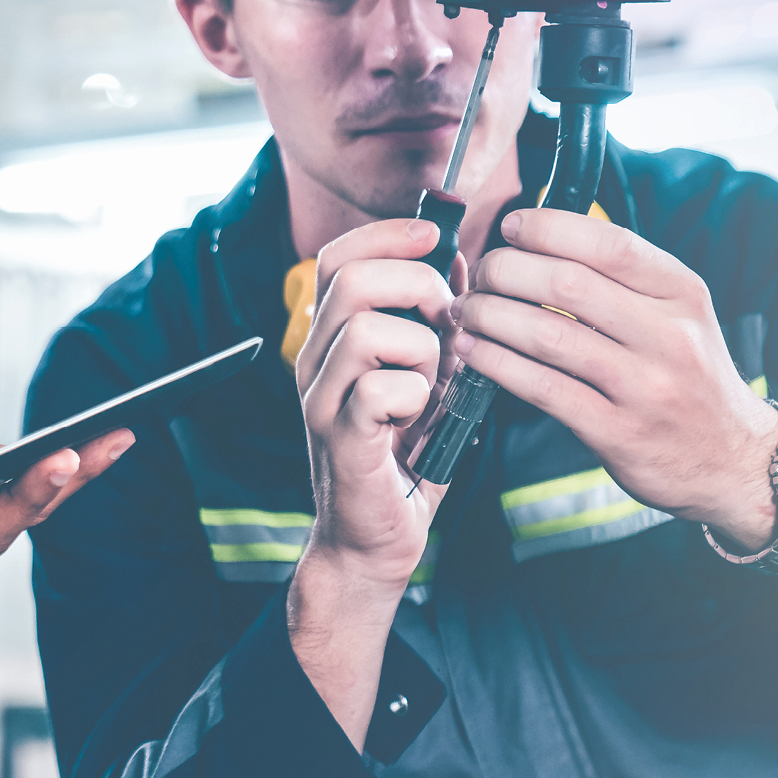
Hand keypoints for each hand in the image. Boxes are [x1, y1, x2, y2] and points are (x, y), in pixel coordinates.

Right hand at [281, 220, 454, 747]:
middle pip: (351, 281)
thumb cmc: (404, 458)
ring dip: (420, 348)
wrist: (375, 542)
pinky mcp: (342, 441)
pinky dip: (416, 396)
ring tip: (433, 382)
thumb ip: (439, 326)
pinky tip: (422, 418)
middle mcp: (315, 363)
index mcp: (331, 341)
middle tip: (448, 323)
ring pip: (366, 329)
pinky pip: (378, 390)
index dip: (385, 235)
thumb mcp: (429, 378)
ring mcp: (322, 402)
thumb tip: (462, 263)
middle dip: (417, 289)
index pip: (337, 258)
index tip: (432, 237)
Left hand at [455, 210, 777, 542]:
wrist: (734, 461)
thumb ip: (623, 278)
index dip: (548, 227)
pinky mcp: (617, 432)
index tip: (511, 226)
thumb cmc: (688, 375)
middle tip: (481, 275)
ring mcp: (644, 387)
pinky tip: (472, 351)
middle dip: (506, 270)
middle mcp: (669, 336)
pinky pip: (541, 388)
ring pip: (547, 335)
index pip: (609, 243)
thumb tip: (540, 237)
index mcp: (682, 294)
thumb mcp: (680, 315)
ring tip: (466, 310)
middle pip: (567, 284)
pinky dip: (495, 363)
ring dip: (490, 316)